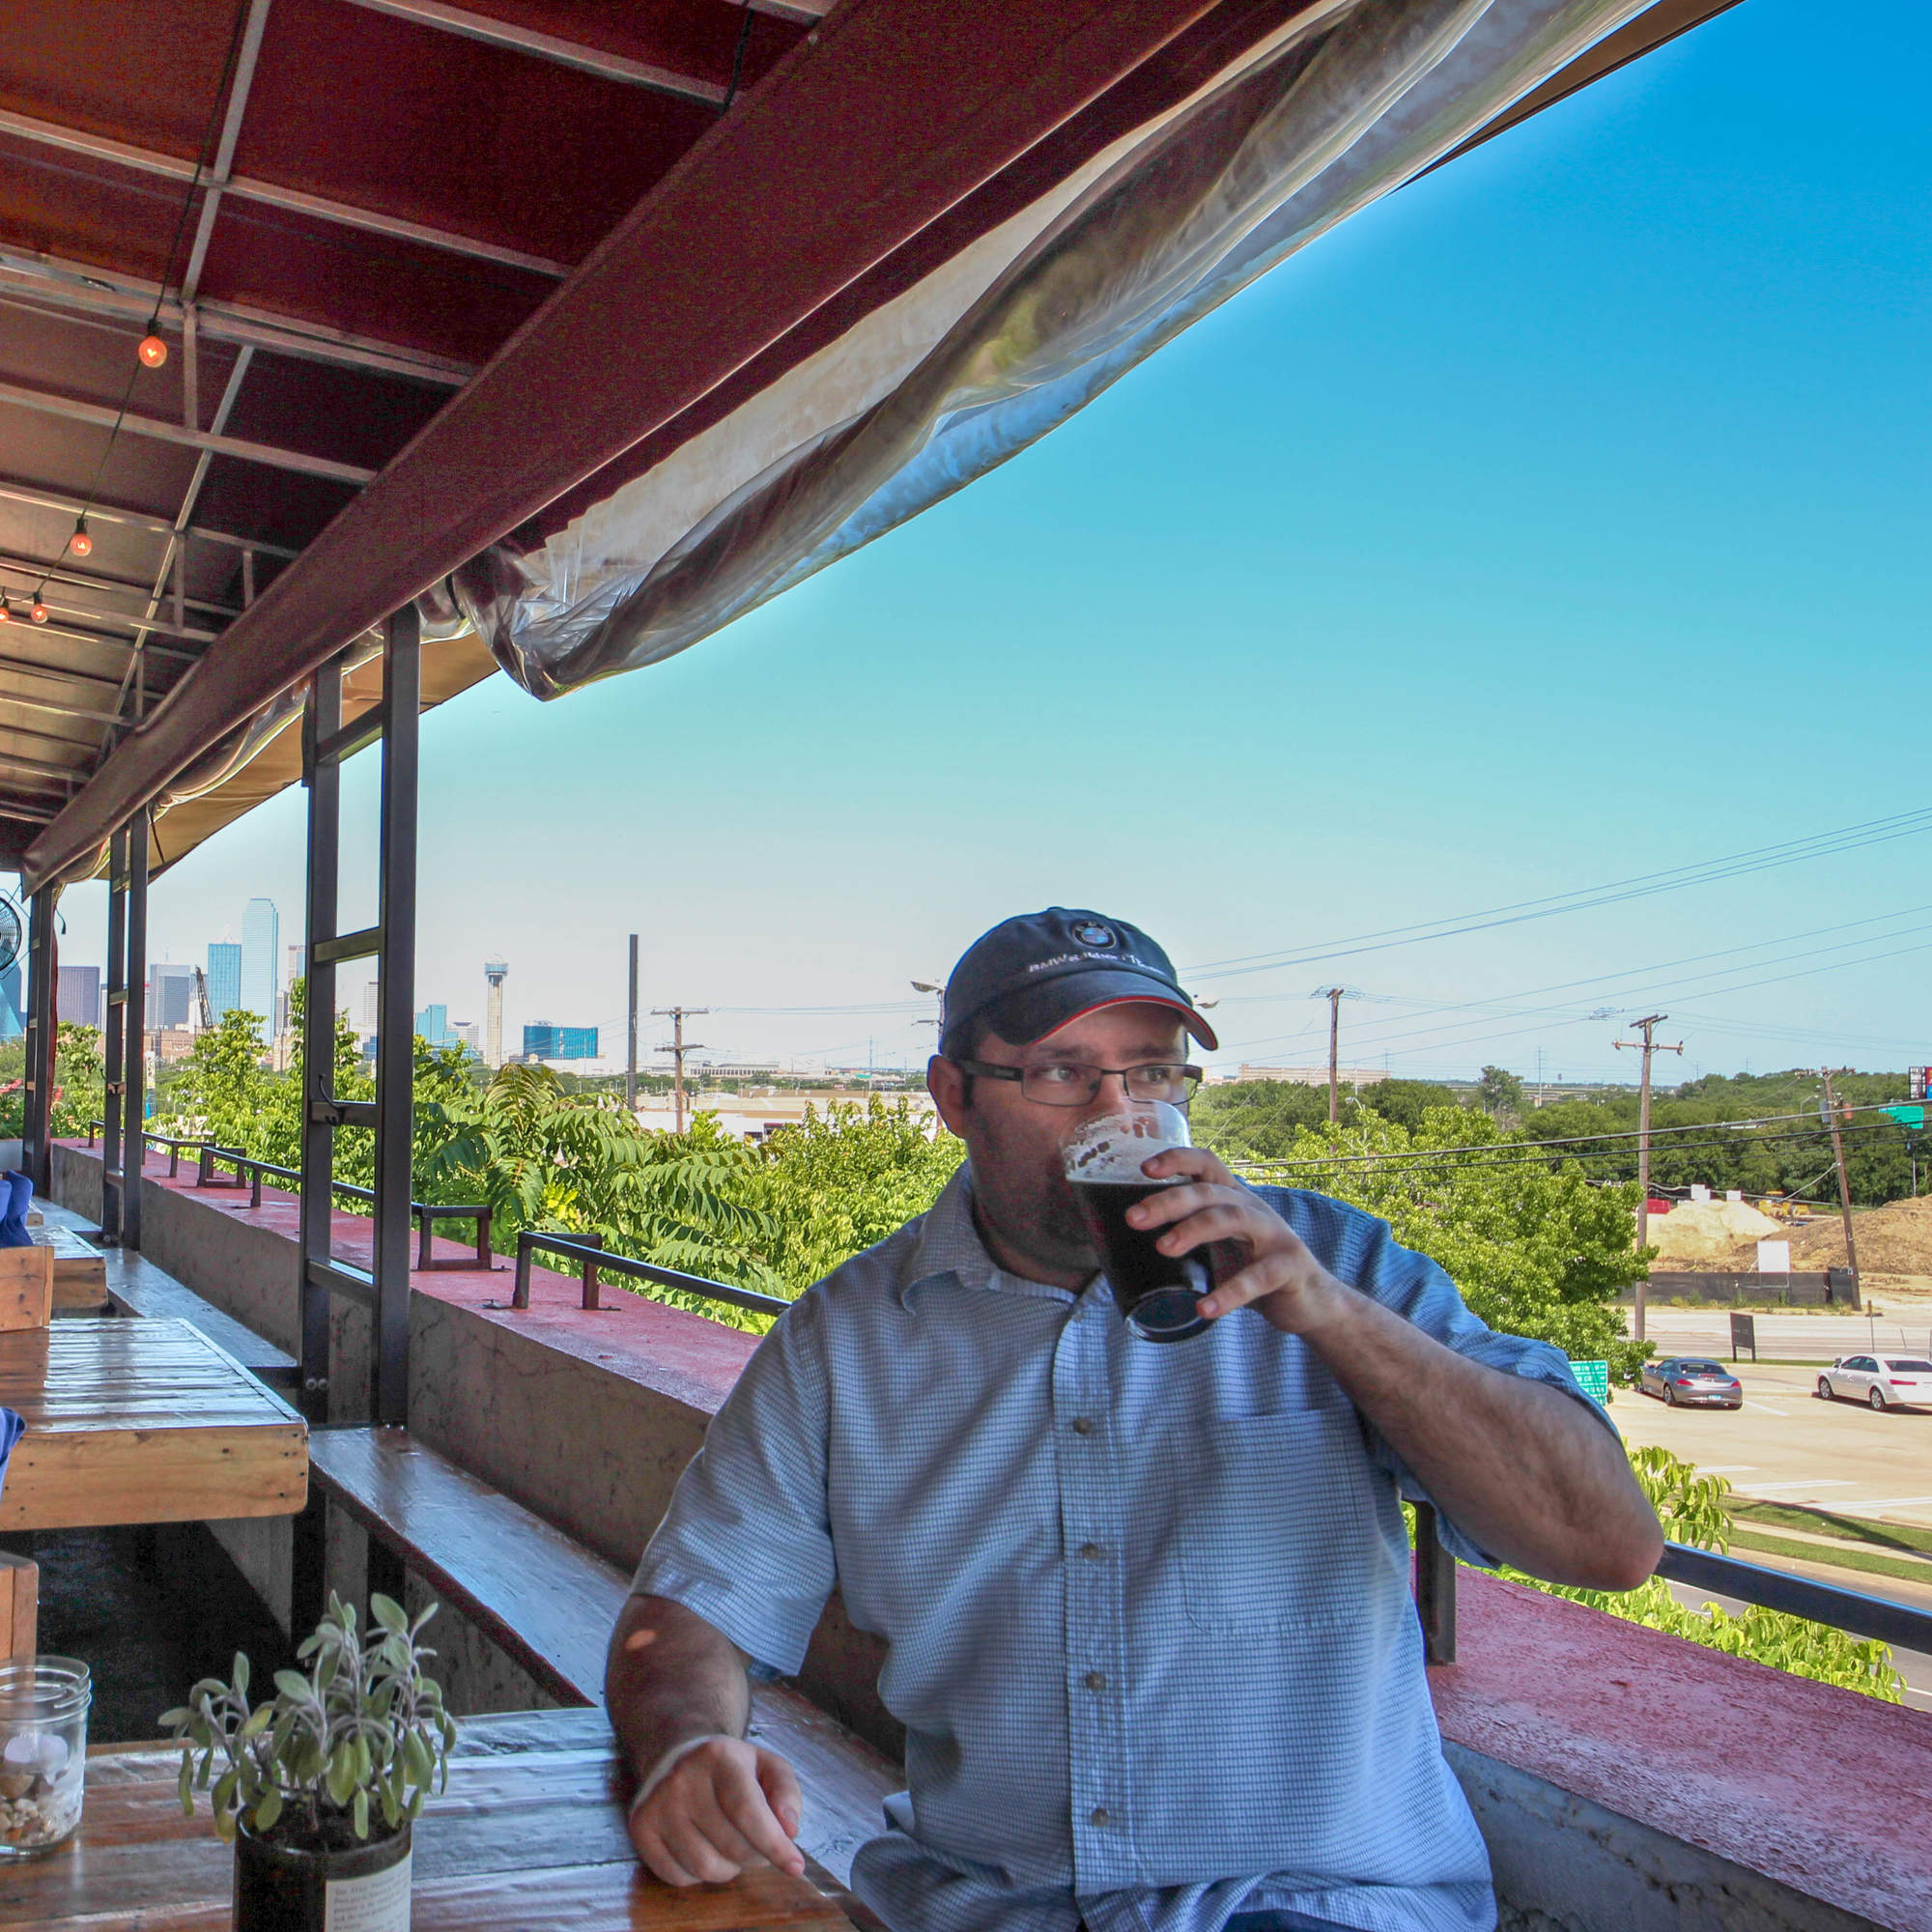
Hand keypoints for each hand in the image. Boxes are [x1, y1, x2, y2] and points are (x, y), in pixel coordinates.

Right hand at [629, 1737, 804, 1886]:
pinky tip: (703, 1847)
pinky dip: (699, 1875)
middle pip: (732, 1845)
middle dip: (756, 1855)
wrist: (677, 1756)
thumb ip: (786, 1792)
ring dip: (729, 1868)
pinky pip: (678, 1877)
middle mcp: (683, 1778)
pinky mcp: (640, 1827)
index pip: (748, 1812)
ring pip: (705, 1868)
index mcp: (718, 1755)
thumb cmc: (731, 1768)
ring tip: (731, 1845)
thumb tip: (789, 1830)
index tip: (795, 1866)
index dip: (774, 1845)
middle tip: (759, 1844)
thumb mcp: (766, 1765)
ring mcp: (657, 1804)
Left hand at [1130, 1146, 1346, 1333]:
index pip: (1207, 1164)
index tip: (1144, 1168)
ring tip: (1163, 1248)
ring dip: (1194, 1231)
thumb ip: (1190, 1235)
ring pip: (1231, 1219)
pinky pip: (1257, 1277)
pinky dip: (1230, 1292)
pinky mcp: (1288, 1268)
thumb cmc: (1255, 1267)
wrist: (1311, 1301)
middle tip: (1134, 1218)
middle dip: (1169, 1201)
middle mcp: (1254, 1209)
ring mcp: (1274, 1236)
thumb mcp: (1223, 1244)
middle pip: (1209, 1192)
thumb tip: (1128, 1244)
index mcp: (1235, 1198)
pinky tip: (1205, 1308)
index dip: (1178, 1159)